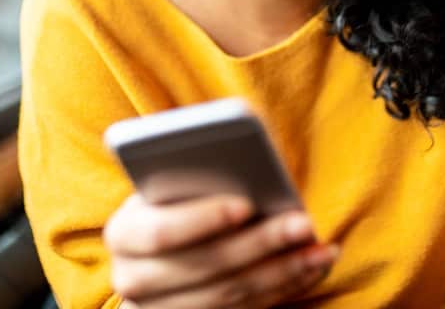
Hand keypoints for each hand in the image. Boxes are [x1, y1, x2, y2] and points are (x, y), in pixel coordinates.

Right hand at [104, 193, 337, 308]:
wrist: (156, 257)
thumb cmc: (170, 203)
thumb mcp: (168, 185)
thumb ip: (191, 172)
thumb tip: (243, 149)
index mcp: (123, 234)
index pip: (161, 232)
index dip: (203, 219)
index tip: (245, 204)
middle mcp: (134, 280)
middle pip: (206, 267)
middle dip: (260, 244)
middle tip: (303, 223)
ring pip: (230, 294)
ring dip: (283, 270)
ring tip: (321, 247)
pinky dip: (283, 288)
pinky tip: (311, 266)